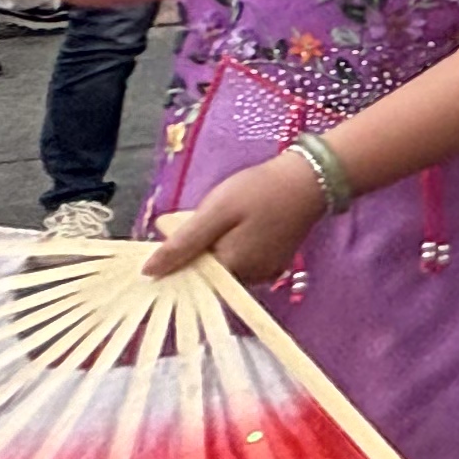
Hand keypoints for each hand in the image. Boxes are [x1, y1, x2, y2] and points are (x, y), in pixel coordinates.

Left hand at [140, 144, 331, 284]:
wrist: (311, 178)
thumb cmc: (260, 190)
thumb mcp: (216, 211)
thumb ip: (183, 243)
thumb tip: (148, 272)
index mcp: (230, 269)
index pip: (188, 278)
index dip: (176, 258)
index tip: (177, 232)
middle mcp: (249, 280)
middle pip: (207, 274)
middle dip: (199, 250)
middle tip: (209, 216)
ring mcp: (266, 274)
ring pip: (225, 268)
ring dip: (217, 248)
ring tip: (228, 217)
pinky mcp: (277, 264)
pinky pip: (244, 263)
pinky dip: (236, 248)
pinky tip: (244, 225)